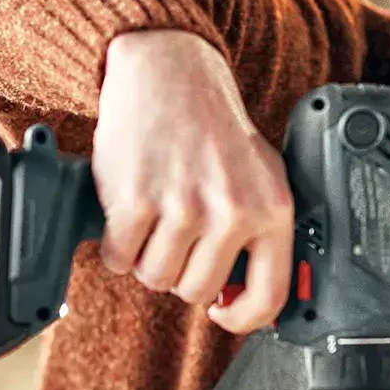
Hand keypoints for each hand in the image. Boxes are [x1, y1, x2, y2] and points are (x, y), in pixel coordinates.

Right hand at [93, 31, 293, 332]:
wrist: (169, 71)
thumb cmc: (212, 129)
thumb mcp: (261, 176)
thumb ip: (261, 235)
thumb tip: (248, 301)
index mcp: (273, 210)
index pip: (269, 297)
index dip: (241, 318)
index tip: (222, 312)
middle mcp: (232, 211)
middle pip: (197, 292)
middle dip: (179, 272)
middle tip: (176, 235)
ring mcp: (184, 207)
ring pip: (155, 278)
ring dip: (146, 257)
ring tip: (154, 216)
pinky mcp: (136, 201)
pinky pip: (119, 258)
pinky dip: (116, 242)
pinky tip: (129, 209)